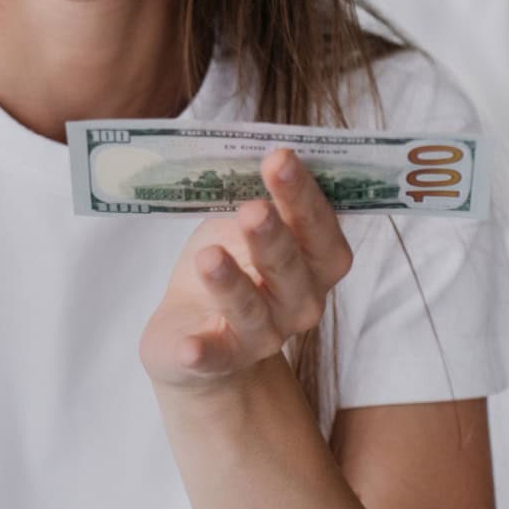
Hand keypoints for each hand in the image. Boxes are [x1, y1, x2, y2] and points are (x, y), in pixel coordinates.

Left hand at [139, 147, 355, 392]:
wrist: (195, 332)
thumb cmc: (230, 263)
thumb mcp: (240, 225)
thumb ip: (253, 196)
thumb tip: (248, 150)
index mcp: (312, 264)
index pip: (321, 231)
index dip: (304, 196)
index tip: (280, 157)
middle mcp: (297, 304)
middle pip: (292, 272)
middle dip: (273, 238)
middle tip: (252, 208)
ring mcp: (260, 337)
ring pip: (252, 311)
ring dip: (233, 284)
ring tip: (209, 257)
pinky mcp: (217, 359)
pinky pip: (213, 359)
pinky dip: (201, 353)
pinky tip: (188, 346)